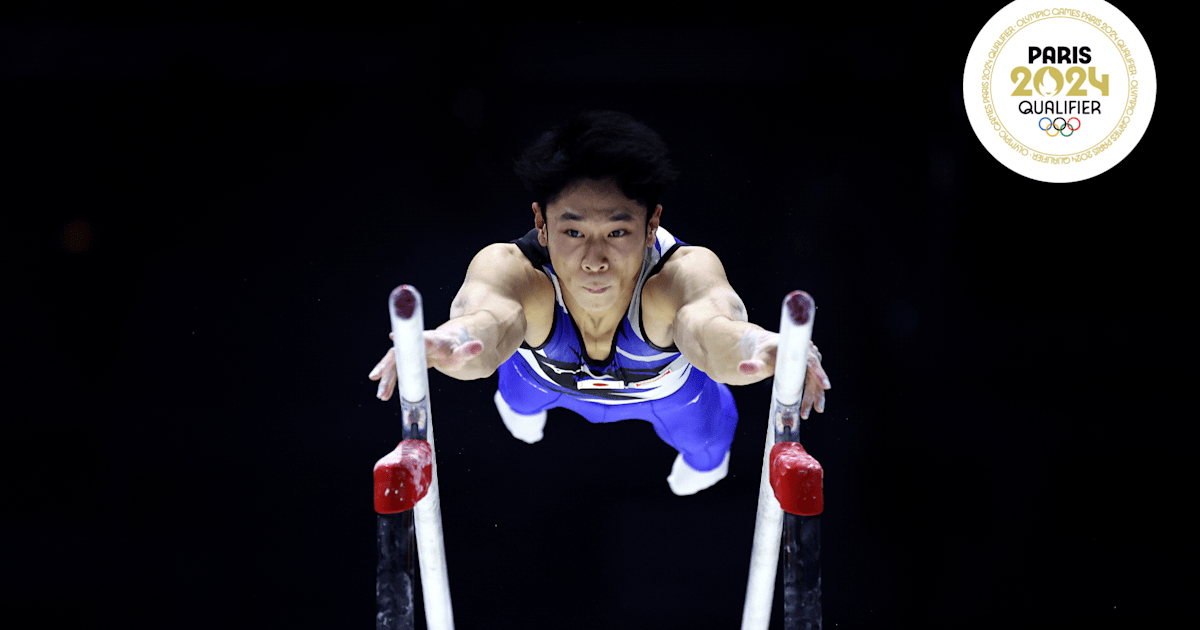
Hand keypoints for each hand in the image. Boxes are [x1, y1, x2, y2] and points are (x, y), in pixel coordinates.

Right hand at [367, 328, 483, 400]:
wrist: (449, 345)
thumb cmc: (455, 349)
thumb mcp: (462, 353)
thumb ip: (468, 350)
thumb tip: (479, 346)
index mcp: (430, 340)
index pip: (416, 338)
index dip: (405, 338)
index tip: (392, 337)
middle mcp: (416, 344)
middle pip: (399, 353)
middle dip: (387, 364)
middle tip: (376, 376)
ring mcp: (410, 353)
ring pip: (394, 364)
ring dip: (386, 378)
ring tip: (381, 395)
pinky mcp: (406, 361)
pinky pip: (396, 371)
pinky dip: (389, 381)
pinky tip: (385, 394)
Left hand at [738, 334, 830, 419]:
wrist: (765, 346)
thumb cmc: (763, 351)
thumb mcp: (757, 359)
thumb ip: (752, 365)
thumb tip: (742, 368)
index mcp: (796, 347)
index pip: (811, 360)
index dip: (819, 372)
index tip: (825, 385)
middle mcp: (806, 352)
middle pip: (816, 374)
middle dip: (816, 392)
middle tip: (816, 408)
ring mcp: (808, 361)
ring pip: (815, 381)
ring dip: (814, 397)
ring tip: (805, 414)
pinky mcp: (807, 369)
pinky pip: (813, 383)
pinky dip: (811, 395)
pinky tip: (806, 408)